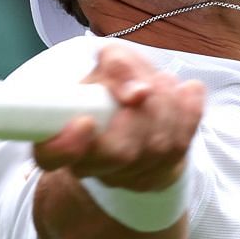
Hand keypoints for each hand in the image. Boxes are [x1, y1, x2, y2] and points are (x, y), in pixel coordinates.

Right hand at [33, 44, 204, 191]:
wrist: (141, 112)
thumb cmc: (116, 85)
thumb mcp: (109, 62)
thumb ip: (116, 66)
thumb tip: (138, 92)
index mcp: (60, 139)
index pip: (50, 157)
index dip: (67, 146)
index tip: (87, 121)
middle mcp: (90, 166)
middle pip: (120, 154)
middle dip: (142, 112)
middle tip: (145, 87)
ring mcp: (128, 176)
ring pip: (159, 148)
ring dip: (168, 105)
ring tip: (162, 83)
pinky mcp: (161, 174)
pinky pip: (184, 144)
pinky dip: (189, 110)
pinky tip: (186, 93)